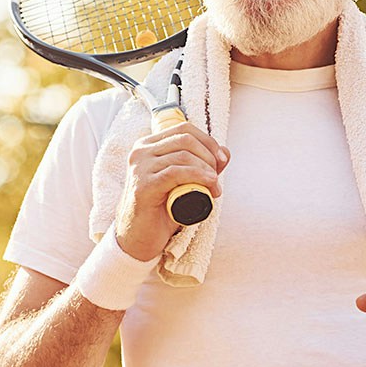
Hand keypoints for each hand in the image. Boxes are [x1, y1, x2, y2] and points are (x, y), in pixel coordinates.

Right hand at [115, 119, 227, 261]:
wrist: (140, 237)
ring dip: (207, 171)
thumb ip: (203, 167)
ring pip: (183, 156)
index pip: (183, 129)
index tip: (221, 160)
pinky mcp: (143, 185)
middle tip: (218, 179)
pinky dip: (197, 176)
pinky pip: (175, 173)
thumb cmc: (162, 210)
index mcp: (148, 146)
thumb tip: (226, 152)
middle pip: (185, 140)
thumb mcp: (185, 183)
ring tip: (215, 189)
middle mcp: (140, 152)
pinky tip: (210, 184)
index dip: (208, 141)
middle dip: (209, 156)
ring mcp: (140, 168)